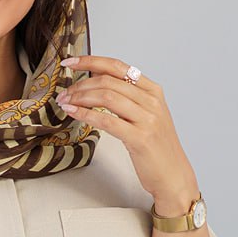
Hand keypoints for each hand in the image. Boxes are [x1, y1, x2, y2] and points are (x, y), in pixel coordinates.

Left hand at [57, 55, 200, 214]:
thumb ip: (127, 99)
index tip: (70, 62)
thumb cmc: (156, 148)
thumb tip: (96, 86)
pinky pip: (107, 120)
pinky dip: (86, 114)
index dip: (91, 61)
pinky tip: (74, 113)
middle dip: (80, 85)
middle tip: (64, 93)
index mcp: (152, 91)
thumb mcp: (146, 116)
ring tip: (65, 103)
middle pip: (108, 81)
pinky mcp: (140, 138)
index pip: (117, 66)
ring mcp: (147, 119)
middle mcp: (151, 101)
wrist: (173, 175)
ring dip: (80, 98)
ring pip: (106, 97)